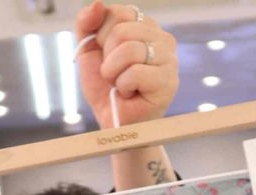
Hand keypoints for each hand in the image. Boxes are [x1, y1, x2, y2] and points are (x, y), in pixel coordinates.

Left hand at [75, 1, 178, 128]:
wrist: (113, 122)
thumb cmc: (105, 88)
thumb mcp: (88, 51)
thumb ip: (86, 23)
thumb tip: (97, 3)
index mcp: (144, 26)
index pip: (118, 13)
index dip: (102, 37)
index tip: (107, 57)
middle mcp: (162, 38)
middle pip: (123, 30)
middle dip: (108, 57)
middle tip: (114, 75)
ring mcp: (169, 59)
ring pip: (129, 49)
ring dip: (114, 72)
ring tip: (121, 84)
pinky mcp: (168, 81)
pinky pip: (135, 72)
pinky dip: (123, 86)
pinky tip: (130, 94)